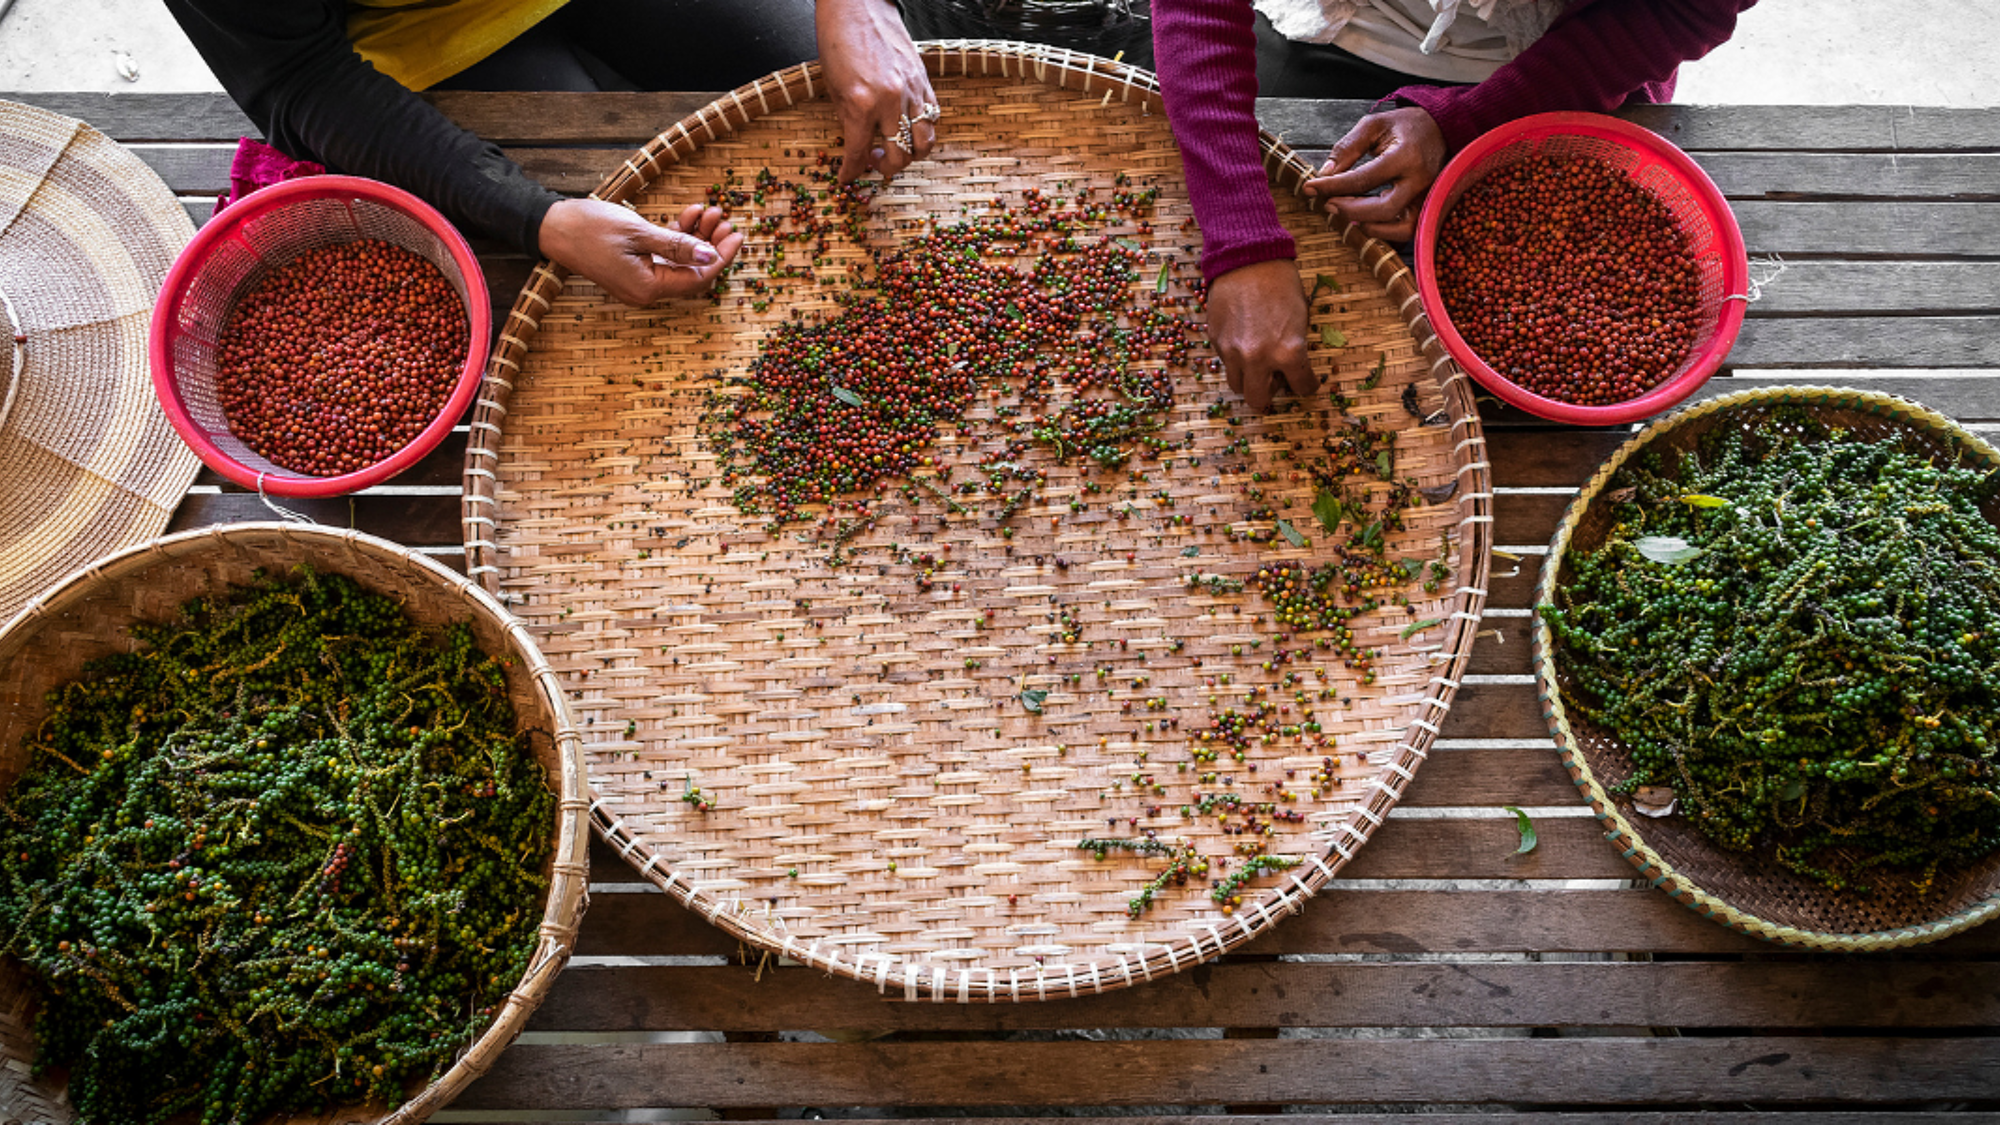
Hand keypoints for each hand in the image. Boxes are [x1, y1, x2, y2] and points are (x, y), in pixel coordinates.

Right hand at [537, 198, 741, 306]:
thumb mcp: (639, 232)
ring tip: (709, 211)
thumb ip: (678, 246)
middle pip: (692, 271)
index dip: (721, 257)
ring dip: (696, 237)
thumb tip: (711, 256)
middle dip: (712, 244)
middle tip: (725, 220)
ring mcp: (638, 280)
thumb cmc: (590, 227)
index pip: (698, 278)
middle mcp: (645, 290)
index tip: (737, 235)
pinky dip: (677, 237)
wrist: (552, 225)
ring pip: (680, 261)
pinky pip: (664, 256)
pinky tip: (688, 215)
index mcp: (648, 288)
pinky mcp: (632, 267)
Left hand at [817, 0, 937, 181]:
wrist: (859, 6)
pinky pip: (933, 118)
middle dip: (886, 168)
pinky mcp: (924, 81)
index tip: (847, 179)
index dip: (852, 172)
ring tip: (895, 149)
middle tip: (874, 162)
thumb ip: (848, 121)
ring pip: (924, 143)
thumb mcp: (834, 88)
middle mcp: (891, 102)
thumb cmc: (839, 42)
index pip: (859, 153)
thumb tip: (857, 147)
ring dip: (910, 155)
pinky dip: (923, 131)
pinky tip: (908, 128)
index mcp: (862, 104)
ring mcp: (912, 92)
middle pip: (899, 156)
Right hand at [1206, 259, 1317, 412]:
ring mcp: (1232, 352)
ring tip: (1257, 364)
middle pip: (1258, 399)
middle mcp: (1258, 358)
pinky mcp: (1216, 341)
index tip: (1307, 383)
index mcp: (1288, 352)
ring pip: (1238, 384)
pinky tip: (1244, 339)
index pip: (1302, 387)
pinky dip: (1236, 358)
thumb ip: (1295, 347)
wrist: (1247, 258)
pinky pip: (1226, 361)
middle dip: (1269, 395)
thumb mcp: (1301, 317)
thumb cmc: (1281, 283)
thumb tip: (1290, 367)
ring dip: (1249, 380)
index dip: (1307, 386)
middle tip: (1276, 382)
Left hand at [1303, 106, 1446, 242]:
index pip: (1364, 178)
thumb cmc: (1405, 126)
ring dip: (1370, 226)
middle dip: (1349, 210)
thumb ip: (1347, 148)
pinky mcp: (1430, 207)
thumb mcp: (1373, 125)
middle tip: (1327, 203)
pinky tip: (1366, 220)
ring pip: (1400, 228)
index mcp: (1406, 155)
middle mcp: (1420, 180)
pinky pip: (1409, 230)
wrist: (1441, 127)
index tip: (1310, 187)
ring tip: (1347, 213)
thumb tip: (1325, 173)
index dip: (1333, 186)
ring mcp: (1429, 196)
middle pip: (1382, 209)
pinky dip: (1386, 231)